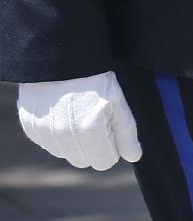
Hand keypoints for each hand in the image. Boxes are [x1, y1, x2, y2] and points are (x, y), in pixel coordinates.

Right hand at [17, 72, 141, 169]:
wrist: (60, 58)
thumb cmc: (95, 79)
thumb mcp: (118, 102)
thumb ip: (126, 133)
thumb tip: (134, 157)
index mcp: (89, 131)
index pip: (104, 162)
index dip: (111, 148)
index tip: (111, 130)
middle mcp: (63, 137)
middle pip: (83, 161)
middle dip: (93, 147)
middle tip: (95, 120)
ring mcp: (44, 133)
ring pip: (65, 153)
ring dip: (74, 141)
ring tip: (78, 113)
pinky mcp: (30, 127)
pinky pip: (47, 142)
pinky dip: (56, 134)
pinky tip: (62, 112)